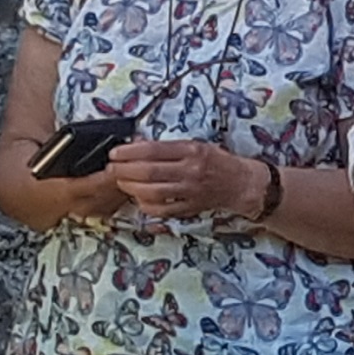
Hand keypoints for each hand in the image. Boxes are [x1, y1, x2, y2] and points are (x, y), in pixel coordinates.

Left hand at [110, 138, 249, 224]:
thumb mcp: (195, 145)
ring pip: (153, 192)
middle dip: (124, 170)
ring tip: (121, 182)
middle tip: (112, 168)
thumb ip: (168, 147)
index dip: (129, 152)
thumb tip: (137, 146)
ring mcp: (190, 192)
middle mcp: (191, 171)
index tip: (115, 153)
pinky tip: (139, 198)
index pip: (153, 150)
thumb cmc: (216, 161)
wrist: (241, 183)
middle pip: (149, 172)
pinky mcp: (191, 208)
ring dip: (131, 187)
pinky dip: (146, 205)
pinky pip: (163, 209)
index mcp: (191, 151)